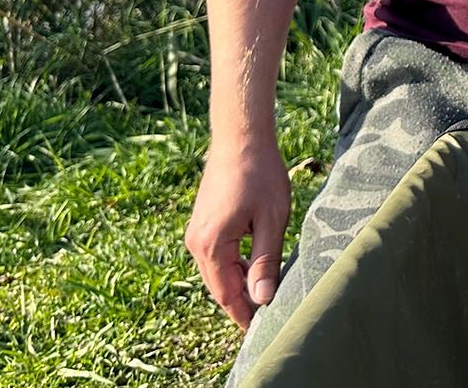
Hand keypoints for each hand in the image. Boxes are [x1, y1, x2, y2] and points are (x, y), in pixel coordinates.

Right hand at [185, 133, 291, 330]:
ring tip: (261, 295)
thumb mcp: (271, 219)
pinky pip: (214, 256)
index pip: (226, 293)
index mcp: (211, 244)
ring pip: (215, 272)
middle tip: (265, 317)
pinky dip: (230, 267)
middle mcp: (196, 242)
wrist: (240, 138)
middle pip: (218, 286)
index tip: (261, 329)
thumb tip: (262, 298)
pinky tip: (251, 268)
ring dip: (236, 284)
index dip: (243, 314)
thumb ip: (265, 260)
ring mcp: (195, 233)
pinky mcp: (201, 224)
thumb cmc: (260, 174)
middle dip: (240, 303)